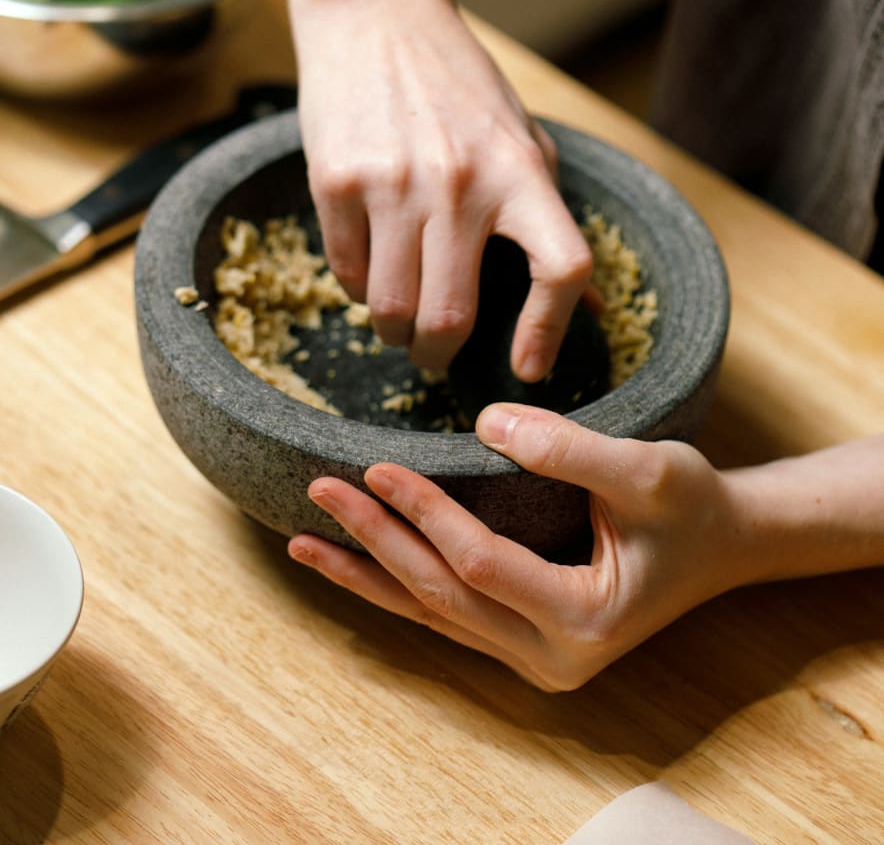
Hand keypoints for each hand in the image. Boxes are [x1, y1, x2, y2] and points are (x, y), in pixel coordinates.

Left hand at [288, 403, 742, 690]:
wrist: (724, 543)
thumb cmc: (693, 505)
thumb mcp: (648, 469)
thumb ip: (569, 449)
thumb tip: (487, 422)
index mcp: (585, 622)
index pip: (482, 565)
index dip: (427, 515)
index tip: (379, 465)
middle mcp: (552, 657)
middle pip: (443, 596)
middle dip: (377, 542)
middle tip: (321, 491)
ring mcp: (533, 656)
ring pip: (433, 615)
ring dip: (368, 574)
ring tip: (304, 543)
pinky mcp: (521, 638)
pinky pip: (446, 614)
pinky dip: (394, 587)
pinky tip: (351, 564)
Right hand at [295, 0, 593, 378]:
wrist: (375, 14)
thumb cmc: (458, 83)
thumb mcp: (523, 138)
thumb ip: (551, 218)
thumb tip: (592, 305)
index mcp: (520, 169)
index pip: (561, 268)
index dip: (549, 329)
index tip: (529, 365)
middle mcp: (460, 180)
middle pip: (450, 317)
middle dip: (439, 355)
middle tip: (435, 353)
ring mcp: (393, 182)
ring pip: (390, 309)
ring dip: (395, 331)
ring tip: (399, 322)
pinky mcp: (336, 180)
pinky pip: (346, 272)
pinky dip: (358, 289)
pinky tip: (370, 270)